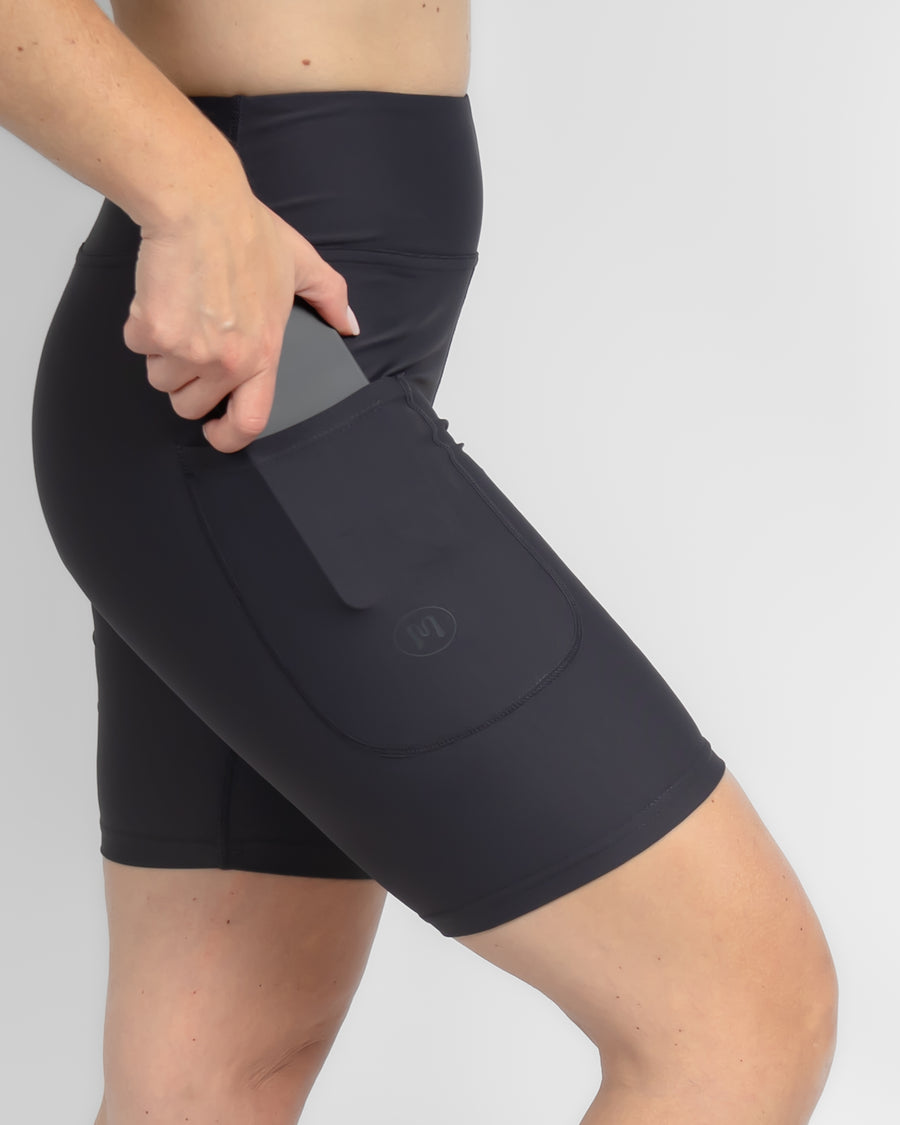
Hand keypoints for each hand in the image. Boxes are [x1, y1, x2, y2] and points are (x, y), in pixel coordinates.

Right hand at [122, 183, 359, 452]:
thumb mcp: (301, 263)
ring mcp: (188, 351)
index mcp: (264, 354)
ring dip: (163, 353)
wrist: (199, 205)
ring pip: (161, 378)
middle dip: (185, 382)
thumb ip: (330, 297)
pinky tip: (162, 295)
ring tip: (181, 312)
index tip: (215, 430)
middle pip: (189, 405)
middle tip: (192, 343)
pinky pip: (137, 346)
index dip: (227, 437)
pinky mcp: (153, 332)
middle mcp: (228, 362)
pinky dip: (142, 325)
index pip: (249, 422)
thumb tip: (350, 324)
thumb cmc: (247, 231)